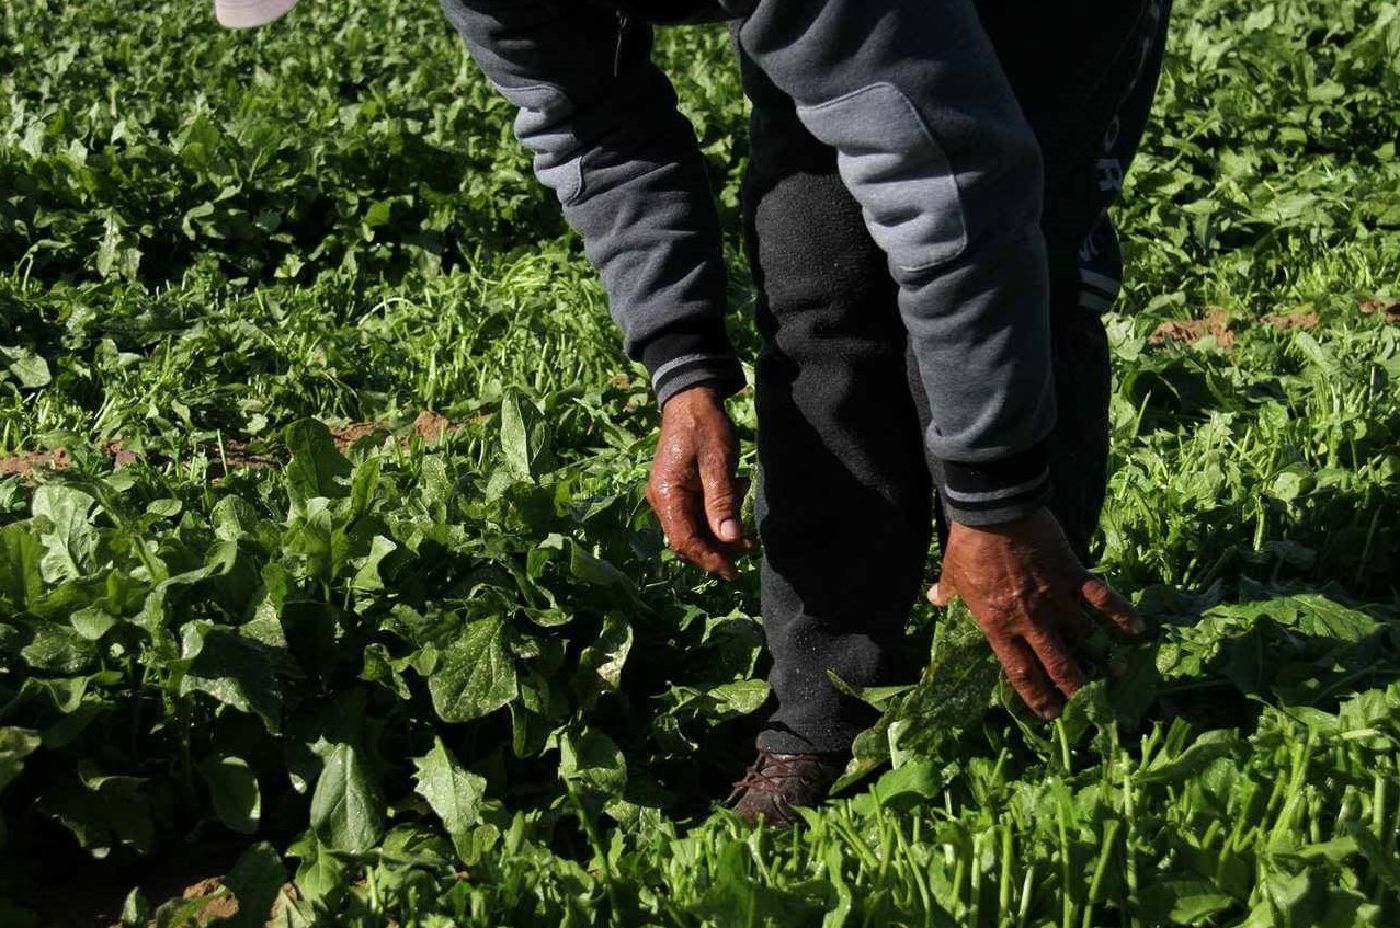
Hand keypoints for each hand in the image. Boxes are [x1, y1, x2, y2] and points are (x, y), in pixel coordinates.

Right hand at [646, 386, 751, 579]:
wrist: (691, 399)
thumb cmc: (704, 427)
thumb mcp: (718, 463)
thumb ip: (722, 502)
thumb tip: (730, 539)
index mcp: (666, 495)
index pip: (684, 541)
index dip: (708, 559)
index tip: (732, 571)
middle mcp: (662, 500)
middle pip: (688, 539)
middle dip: (718, 550)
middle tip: (748, 551)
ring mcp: (669, 495)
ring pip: (695, 529)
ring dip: (721, 533)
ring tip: (749, 534)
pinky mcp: (679, 490)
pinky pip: (697, 514)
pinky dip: (718, 516)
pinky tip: (738, 503)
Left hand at [929, 507, 1143, 719]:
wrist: (994, 513)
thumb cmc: (969, 546)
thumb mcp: (952, 573)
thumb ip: (946, 592)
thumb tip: (934, 599)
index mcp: (998, 626)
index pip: (1021, 672)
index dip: (1037, 697)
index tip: (1050, 715)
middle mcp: (1031, 621)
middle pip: (1058, 665)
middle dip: (1074, 689)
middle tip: (1087, 706)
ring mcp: (1056, 599)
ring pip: (1085, 637)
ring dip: (1105, 657)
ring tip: (1118, 674)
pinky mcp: (1074, 575)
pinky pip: (1103, 598)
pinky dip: (1122, 613)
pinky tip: (1139, 628)